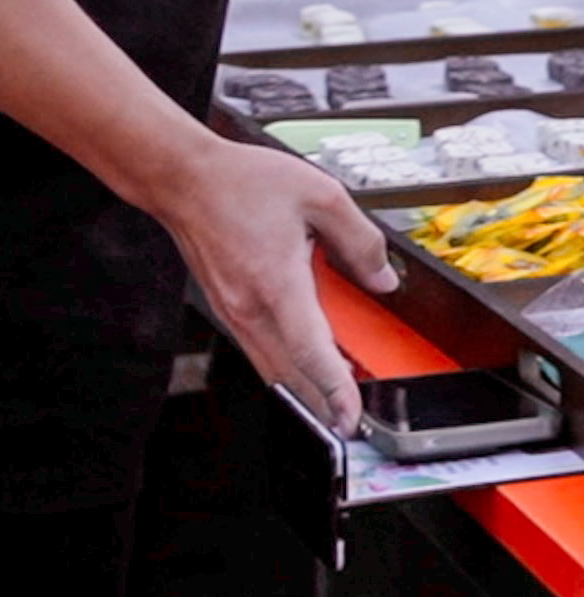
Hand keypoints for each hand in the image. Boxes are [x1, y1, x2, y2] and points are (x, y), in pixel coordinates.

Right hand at [154, 137, 393, 434]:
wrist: (186, 179)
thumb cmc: (245, 183)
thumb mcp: (322, 196)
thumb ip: (360, 241)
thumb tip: (383, 279)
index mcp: (276, 282)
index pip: (310, 350)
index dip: (334, 388)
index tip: (351, 415)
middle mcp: (250, 306)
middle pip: (290, 372)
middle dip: (323, 401)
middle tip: (354, 417)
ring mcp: (234, 311)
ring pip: (273, 365)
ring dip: (305, 385)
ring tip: (339, 396)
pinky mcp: (228, 307)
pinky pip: (261, 348)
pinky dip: (287, 363)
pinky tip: (309, 359)